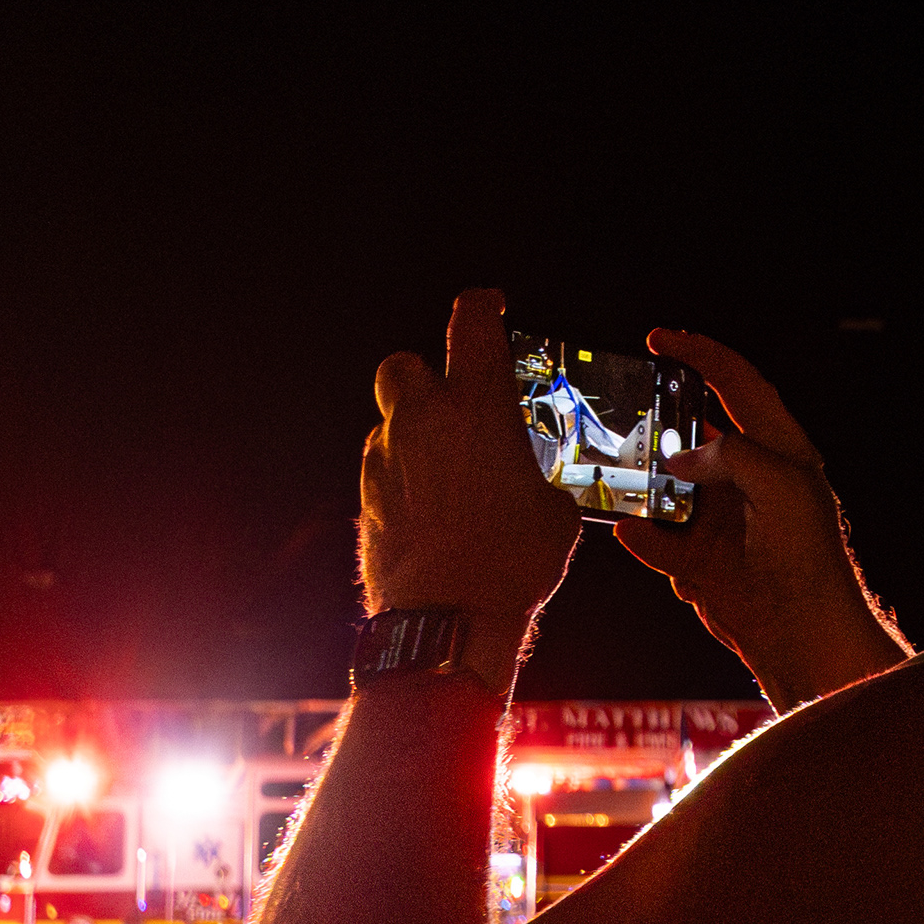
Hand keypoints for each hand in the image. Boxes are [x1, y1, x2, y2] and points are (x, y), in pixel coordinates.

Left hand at [359, 291, 582, 690]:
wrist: (448, 619)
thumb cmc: (510, 562)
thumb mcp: (556, 511)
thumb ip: (540, 478)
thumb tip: (537, 487)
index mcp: (477, 407)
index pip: (471, 323)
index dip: (483, 305)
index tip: (492, 307)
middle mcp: (423, 421)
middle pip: (403, 364)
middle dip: (425, 373)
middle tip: (454, 399)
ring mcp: (386, 458)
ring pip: (390, 420)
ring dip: (414, 432)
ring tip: (450, 467)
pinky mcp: (368, 497)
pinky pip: (383, 467)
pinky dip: (404, 475)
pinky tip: (433, 507)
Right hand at [605, 329, 906, 710]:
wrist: (805, 639)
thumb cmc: (810, 559)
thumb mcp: (782, 485)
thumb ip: (732, 454)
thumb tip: (682, 460)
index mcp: (780, 450)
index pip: (738, 384)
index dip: (700, 355)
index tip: (658, 339)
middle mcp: (749, 480)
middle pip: (692, 434)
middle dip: (658, 424)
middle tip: (620, 411)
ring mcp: (722, 521)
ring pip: (666, 488)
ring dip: (642, 486)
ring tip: (614, 475)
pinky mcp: (701, 562)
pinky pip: (656, 539)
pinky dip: (642, 536)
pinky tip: (631, 531)